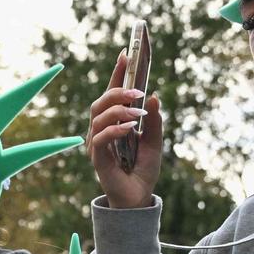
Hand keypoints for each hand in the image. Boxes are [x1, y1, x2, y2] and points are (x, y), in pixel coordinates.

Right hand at [88, 53, 162, 209]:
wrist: (139, 198)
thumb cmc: (143, 170)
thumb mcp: (155, 142)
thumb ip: (155, 121)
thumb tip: (154, 97)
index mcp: (113, 124)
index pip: (112, 94)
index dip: (117, 74)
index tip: (125, 54)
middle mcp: (101, 131)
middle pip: (100, 102)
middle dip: (117, 90)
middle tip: (138, 90)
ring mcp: (97, 145)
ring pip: (99, 116)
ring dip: (119, 110)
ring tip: (139, 114)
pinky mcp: (98, 159)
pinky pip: (102, 138)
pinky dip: (116, 129)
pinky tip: (131, 128)